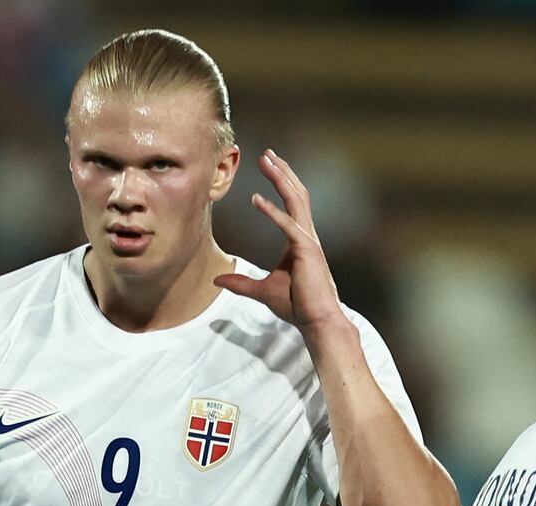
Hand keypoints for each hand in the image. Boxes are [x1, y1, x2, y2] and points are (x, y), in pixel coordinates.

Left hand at [214, 149, 342, 330]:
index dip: (282, 182)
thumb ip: (240, 283)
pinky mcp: (306, 251)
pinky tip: (255, 200)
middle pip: (296, 194)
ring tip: (267, 162)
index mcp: (299, 240)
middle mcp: (306, 235)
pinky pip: (287, 225)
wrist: (317, 321)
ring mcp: (308, 241)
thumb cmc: (296, 305)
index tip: (269, 166)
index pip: (292, 203)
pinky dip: (272, 211)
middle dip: (282, 172)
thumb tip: (217, 279)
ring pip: (295, 201)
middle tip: (267, 154)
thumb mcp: (261, 290)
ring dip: (280, 180)